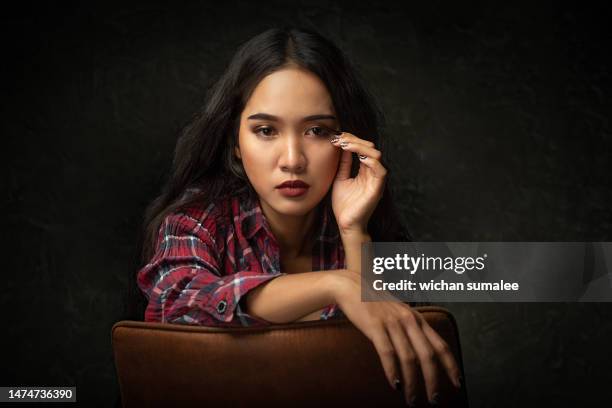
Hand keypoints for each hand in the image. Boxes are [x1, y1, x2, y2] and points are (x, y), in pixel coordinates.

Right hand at [329, 270, 461, 405]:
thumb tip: (421, 353)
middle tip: (434, 400)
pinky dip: (392, 371)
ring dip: (412, 383)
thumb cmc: (373, 302)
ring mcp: (392, 323)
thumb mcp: (399, 313)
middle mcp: (409, 320)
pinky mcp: (375, 326)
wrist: (351, 285)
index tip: (457, 384)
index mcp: (417, 319)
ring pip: (409, 358)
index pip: (440, 345)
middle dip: (433, 381)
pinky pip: (387, 353)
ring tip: (412, 399)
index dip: (451, 366)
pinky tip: (395, 384)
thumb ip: (410, 329)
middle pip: (428, 355)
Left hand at [330, 132, 386, 233]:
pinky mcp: (377, 188)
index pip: (363, 149)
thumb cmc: (344, 204)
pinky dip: (370, 160)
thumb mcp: (341, 178)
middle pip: (370, 148)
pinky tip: (357, 156)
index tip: (337, 137)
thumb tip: (342, 146)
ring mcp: (376, 180)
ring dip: (360, 147)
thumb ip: (344, 164)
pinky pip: (380, 170)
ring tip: (345, 144)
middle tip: (339, 139)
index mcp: (365, 171)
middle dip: (354, 140)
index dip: (352, 140)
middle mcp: (373, 173)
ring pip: (376, 155)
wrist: (346, 224)